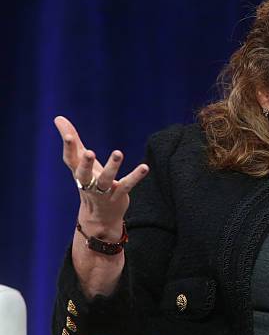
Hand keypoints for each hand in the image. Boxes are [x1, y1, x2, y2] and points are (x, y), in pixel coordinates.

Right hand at [54, 116, 148, 239]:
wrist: (98, 217)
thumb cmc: (89, 182)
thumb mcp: (80, 162)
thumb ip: (73, 141)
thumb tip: (58, 117)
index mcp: (78, 173)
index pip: (70, 161)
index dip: (68, 149)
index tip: (69, 136)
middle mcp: (88, 183)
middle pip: (84, 174)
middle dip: (85, 164)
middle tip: (89, 152)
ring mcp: (103, 191)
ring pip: (106, 180)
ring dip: (112, 167)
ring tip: (118, 152)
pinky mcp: (118, 196)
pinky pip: (127, 185)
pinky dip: (135, 176)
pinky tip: (145, 167)